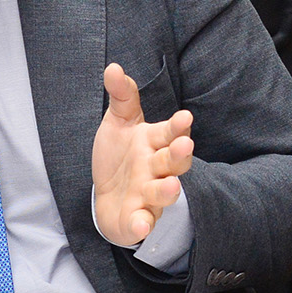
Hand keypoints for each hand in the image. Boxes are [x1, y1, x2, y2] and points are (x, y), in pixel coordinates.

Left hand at [92, 62, 193, 246]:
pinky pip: (142, 223)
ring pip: (163, 193)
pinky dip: (142, 225)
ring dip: (167, 190)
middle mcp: (156, 169)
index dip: (177, 127)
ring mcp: (148, 196)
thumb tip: (113, 67)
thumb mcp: (119, 122)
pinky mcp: (137, 219)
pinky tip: (141, 224)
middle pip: (173, 163)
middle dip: (179, 155)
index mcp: (154, 143)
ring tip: (172, 186)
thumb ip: (122, 95)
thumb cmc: (119, 156)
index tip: (184, 117)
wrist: (107, 196)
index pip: (169, 133)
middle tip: (185, 145)